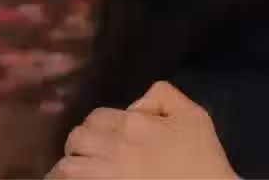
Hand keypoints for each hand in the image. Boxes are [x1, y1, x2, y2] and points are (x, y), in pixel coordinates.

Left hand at [46, 81, 237, 179]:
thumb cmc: (203, 157)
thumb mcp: (194, 115)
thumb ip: (164, 96)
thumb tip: (135, 105)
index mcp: (135, 124)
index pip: (97, 117)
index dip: (98, 124)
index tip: (105, 134)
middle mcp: (115, 147)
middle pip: (77, 138)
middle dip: (78, 142)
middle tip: (86, 150)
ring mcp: (108, 175)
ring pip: (66, 167)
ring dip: (66, 167)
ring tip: (71, 171)